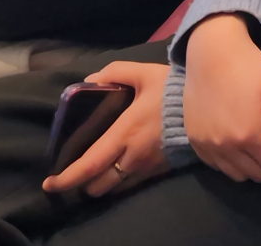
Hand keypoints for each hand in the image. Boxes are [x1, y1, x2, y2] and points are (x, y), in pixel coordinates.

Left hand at [42, 61, 172, 196]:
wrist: (210, 107)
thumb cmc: (174, 90)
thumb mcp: (144, 73)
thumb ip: (115, 72)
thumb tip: (90, 80)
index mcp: (123, 133)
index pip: (89, 165)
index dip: (66, 179)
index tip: (49, 183)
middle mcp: (132, 156)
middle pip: (98, 185)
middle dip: (82, 184)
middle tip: (75, 174)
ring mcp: (146, 167)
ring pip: (114, 189)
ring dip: (101, 185)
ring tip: (95, 174)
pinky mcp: (159, 170)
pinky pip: (131, 185)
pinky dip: (119, 182)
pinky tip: (118, 170)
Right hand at [183, 13, 260, 182]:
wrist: (210, 53)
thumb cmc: (249, 67)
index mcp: (249, 135)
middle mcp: (225, 147)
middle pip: (260, 174)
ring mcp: (207, 146)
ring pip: (239, 175)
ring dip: (254, 165)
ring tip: (260, 142)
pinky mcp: (195, 142)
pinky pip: (218, 167)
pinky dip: (232, 162)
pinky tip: (239, 142)